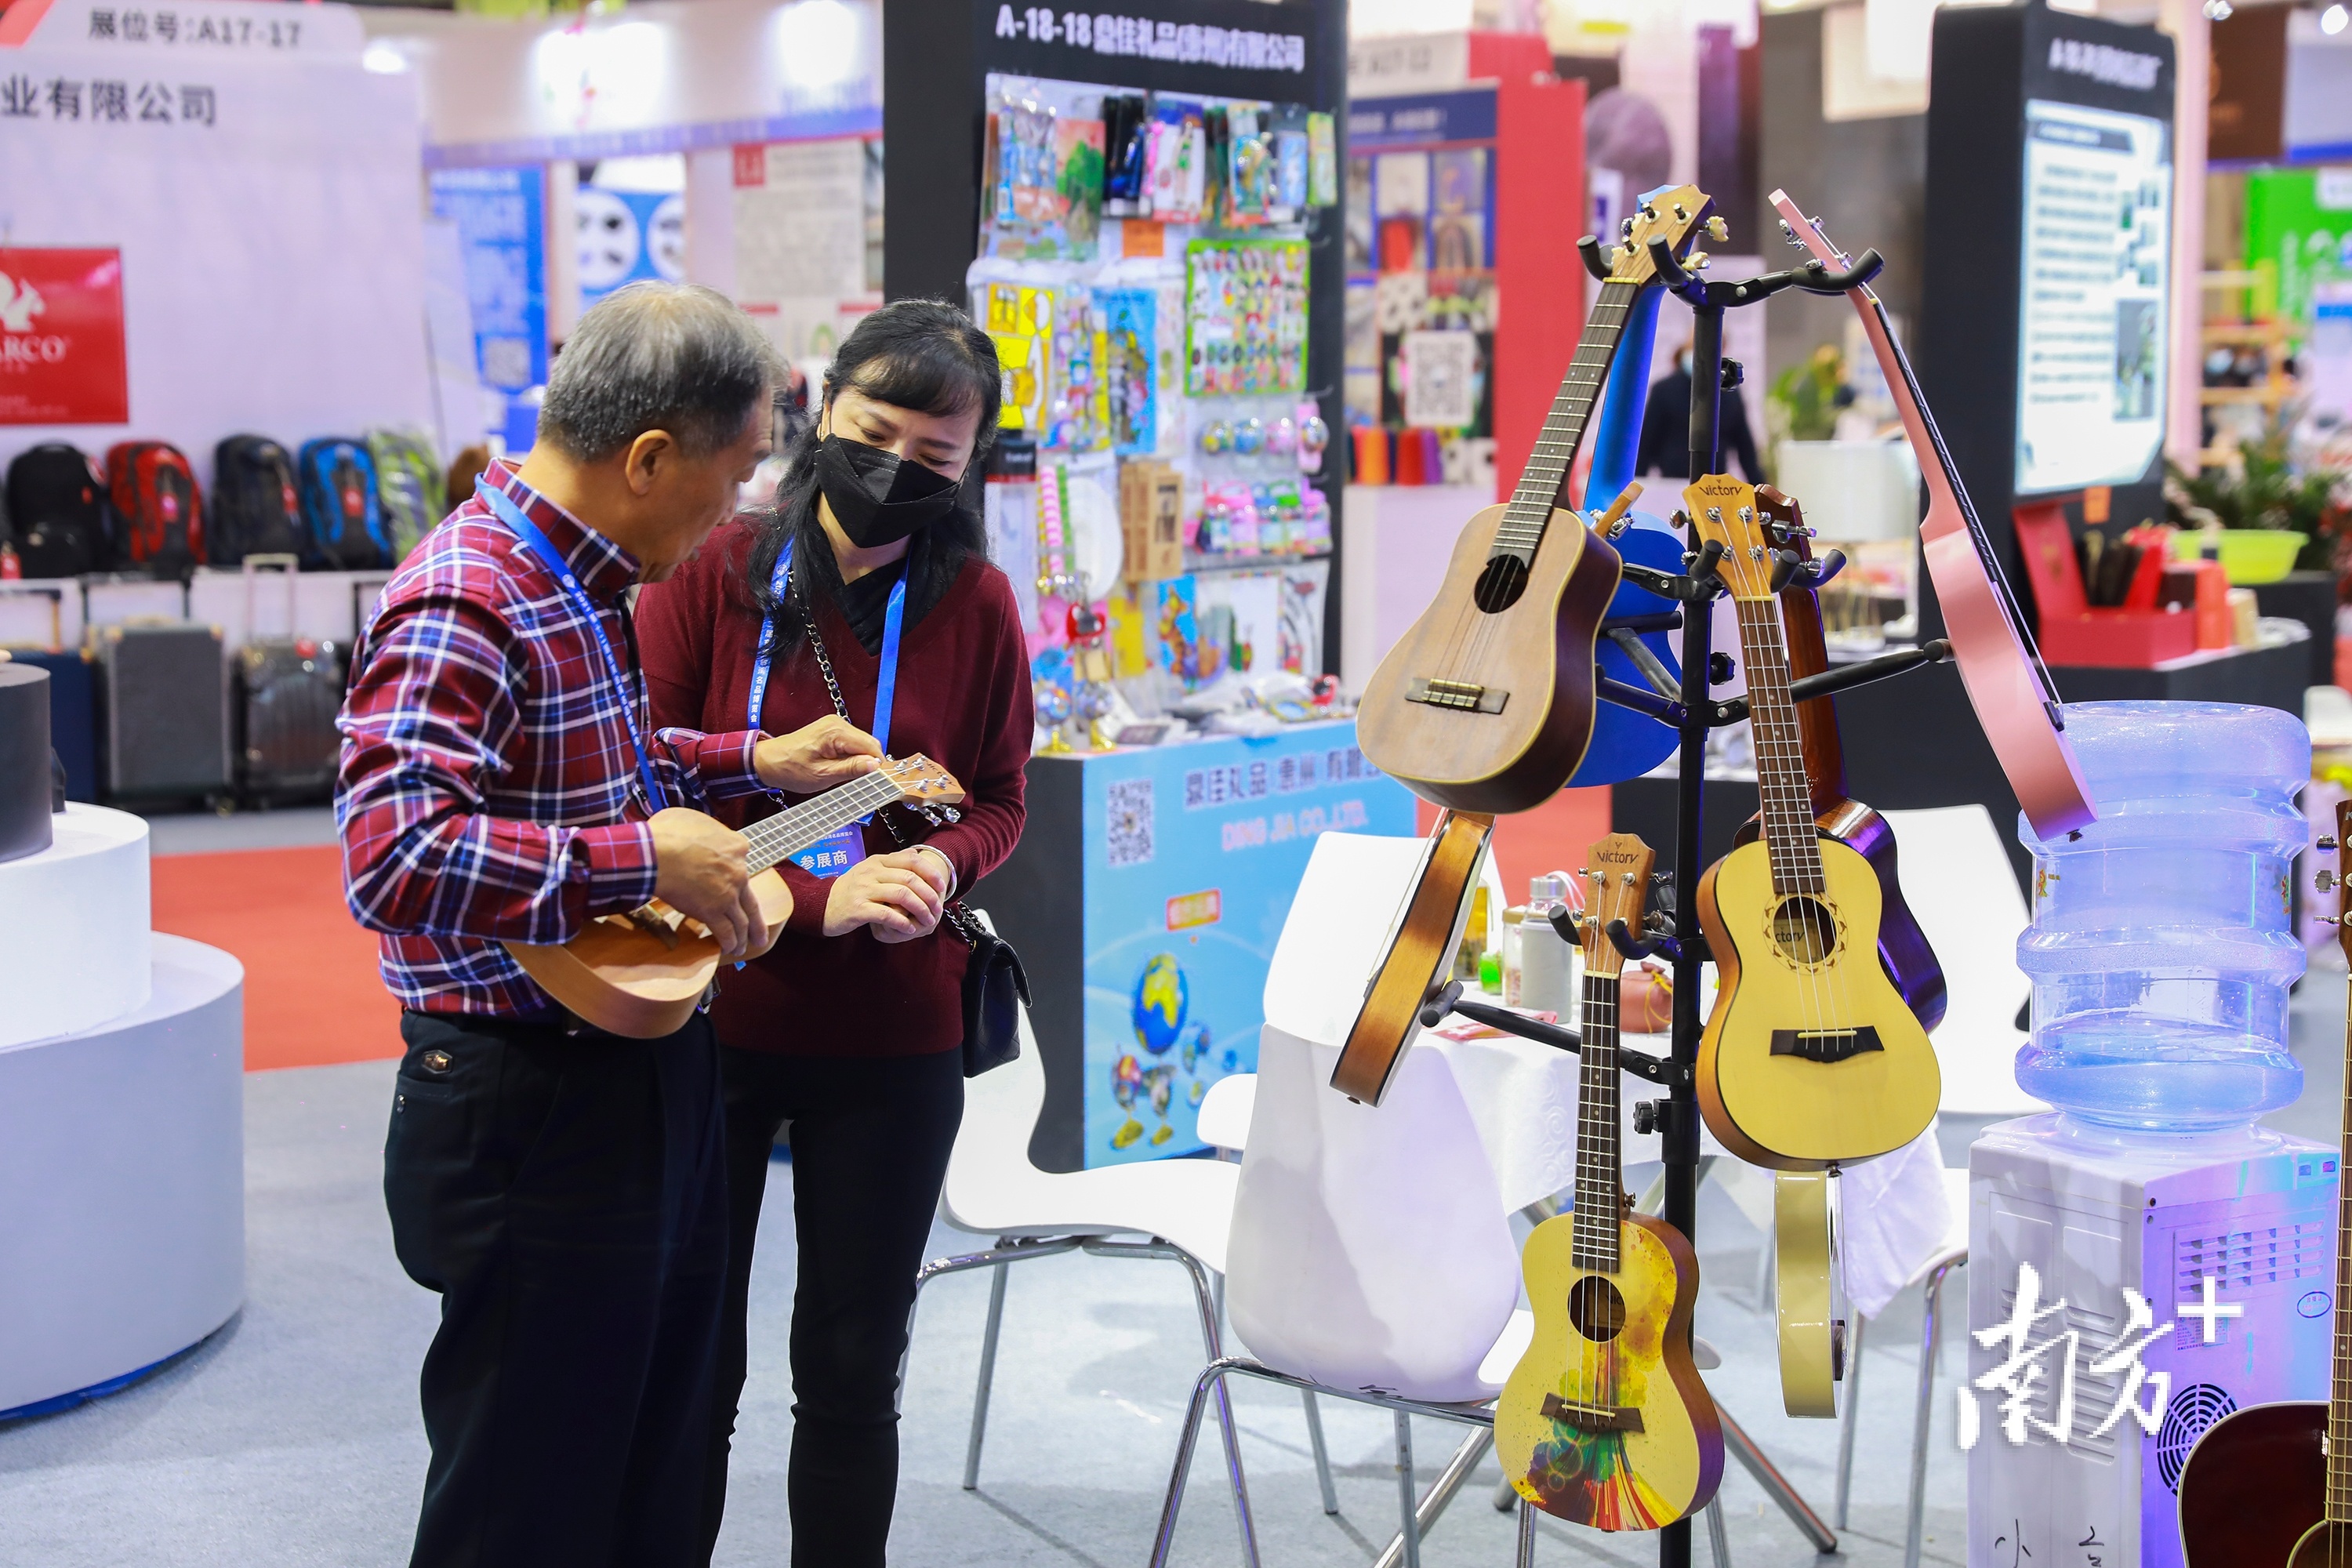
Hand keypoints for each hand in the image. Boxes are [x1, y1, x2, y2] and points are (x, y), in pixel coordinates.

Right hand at [650, 807, 764, 959]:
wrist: (658, 853)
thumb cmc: (668, 833)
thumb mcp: (691, 818)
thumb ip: (702, 828)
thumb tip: (696, 832)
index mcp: (736, 846)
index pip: (743, 860)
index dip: (738, 870)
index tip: (736, 881)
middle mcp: (738, 871)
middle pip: (751, 900)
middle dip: (757, 921)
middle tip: (761, 933)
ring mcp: (728, 894)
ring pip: (743, 920)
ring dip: (746, 936)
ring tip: (748, 945)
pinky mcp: (714, 912)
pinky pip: (726, 932)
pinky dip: (730, 943)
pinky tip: (730, 949)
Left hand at [756, 715, 881, 793]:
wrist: (768, 761)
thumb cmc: (791, 769)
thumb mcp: (823, 775)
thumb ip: (851, 769)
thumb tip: (875, 766)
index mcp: (836, 732)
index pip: (871, 747)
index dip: (877, 766)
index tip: (876, 783)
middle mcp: (838, 723)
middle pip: (869, 744)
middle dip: (869, 763)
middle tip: (860, 783)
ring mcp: (835, 725)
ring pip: (862, 744)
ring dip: (860, 760)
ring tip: (846, 775)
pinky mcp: (832, 730)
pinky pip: (852, 743)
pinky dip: (852, 756)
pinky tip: (842, 767)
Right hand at [823, 851, 945, 941]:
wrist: (822, 905)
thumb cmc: (851, 889)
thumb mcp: (870, 871)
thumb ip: (892, 863)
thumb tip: (916, 854)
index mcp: (877, 861)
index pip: (911, 860)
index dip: (930, 872)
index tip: (942, 886)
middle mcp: (871, 872)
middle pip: (910, 879)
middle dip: (929, 894)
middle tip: (938, 908)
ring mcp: (863, 890)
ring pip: (901, 896)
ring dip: (920, 909)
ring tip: (928, 920)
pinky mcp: (858, 909)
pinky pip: (886, 914)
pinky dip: (902, 922)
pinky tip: (909, 928)